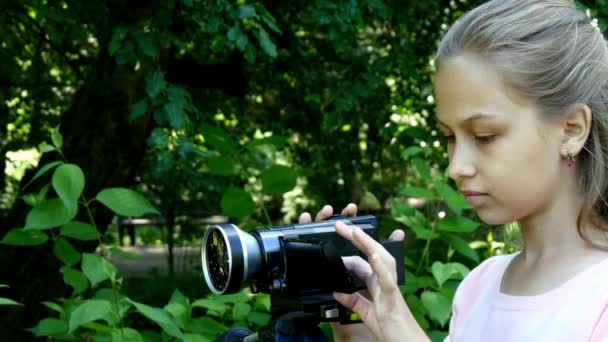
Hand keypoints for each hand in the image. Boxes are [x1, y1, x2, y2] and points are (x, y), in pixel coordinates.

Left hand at [332, 221, 427, 341]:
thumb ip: (354, 301)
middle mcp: (386, 282)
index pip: (363, 261)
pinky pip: (388, 282)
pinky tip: (374, 256)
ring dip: (369, 245)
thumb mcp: (366, 313)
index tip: (337, 236)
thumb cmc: (391, 329)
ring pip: (383, 261)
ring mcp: (391, 290)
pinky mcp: (393, 301)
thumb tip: (337, 291)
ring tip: (356, 232)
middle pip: (372, 254)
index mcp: (378, 284)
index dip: (351, 249)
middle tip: (340, 224)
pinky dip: (381, 268)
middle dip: (357, 238)